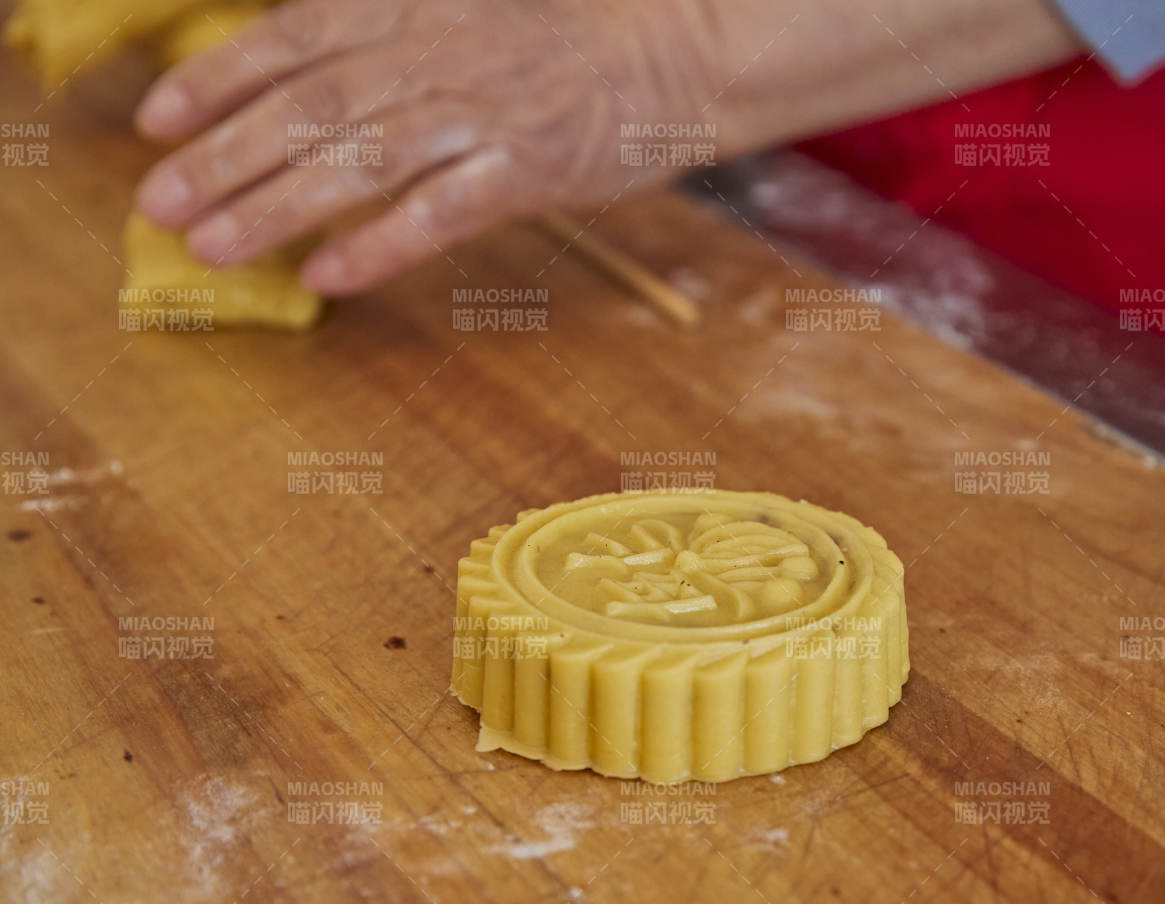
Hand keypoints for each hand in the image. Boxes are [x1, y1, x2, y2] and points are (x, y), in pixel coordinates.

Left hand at [133, 0, 721, 293]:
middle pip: (310, 105)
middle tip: (160, 204)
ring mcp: (480, 114)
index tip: (156, 122)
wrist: (666, 54)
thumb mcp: (458, 8)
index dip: (219, 79)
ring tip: (214, 247)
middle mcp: (435, 54)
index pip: (293, 37)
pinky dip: (380, 242)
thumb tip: (290, 79)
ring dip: (277, 204)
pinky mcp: (526, 170)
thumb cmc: (555, 42)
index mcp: (410, 6)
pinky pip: (439, 211)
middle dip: (224, 156)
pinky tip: (327, 275)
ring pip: (359, 159)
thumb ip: (380, 32)